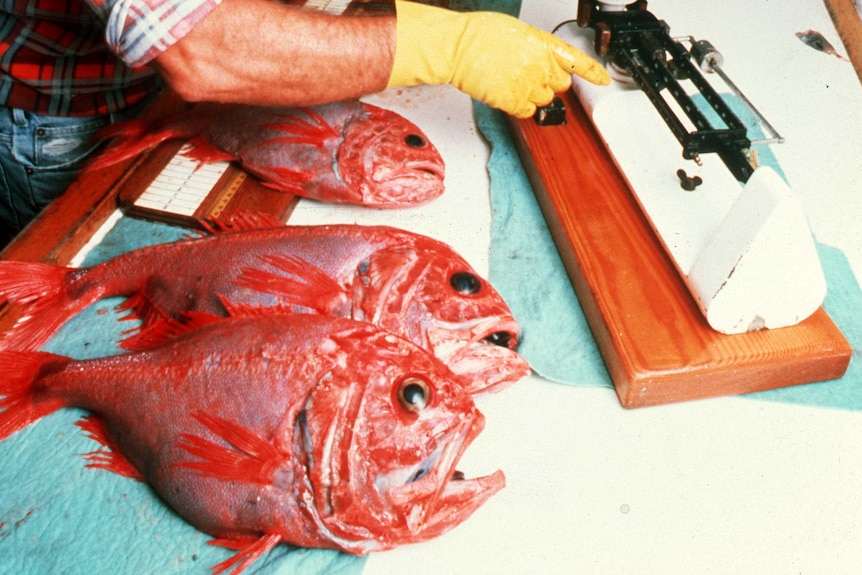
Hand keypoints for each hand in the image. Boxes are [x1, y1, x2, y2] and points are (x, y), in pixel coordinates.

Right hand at [387, 1, 609, 117]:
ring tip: (510, 82)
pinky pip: (528, 111)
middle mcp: (541, 65)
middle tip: (527, 75)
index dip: (593, 72)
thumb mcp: (517, 33)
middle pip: (560, 84)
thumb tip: (537, 62)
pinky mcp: (515, 101)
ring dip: (532, 95)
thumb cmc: (479, 35)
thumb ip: (534, 49)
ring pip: (544, 100)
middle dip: (548, 82)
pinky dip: (519, 106)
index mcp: (544, 44)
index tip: (603, 80)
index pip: (577, 61)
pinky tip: (506, 93)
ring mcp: (530, 85)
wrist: (459, 47)